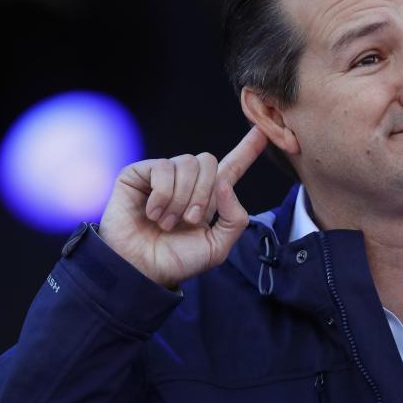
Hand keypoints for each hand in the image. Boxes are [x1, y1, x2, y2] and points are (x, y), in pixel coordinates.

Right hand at [98, 126, 269, 288]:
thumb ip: (233, 218)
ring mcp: (162, 176)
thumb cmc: (177, 261)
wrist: (141, 271)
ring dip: (181, 198)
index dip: (248, 149)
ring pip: (187, 164)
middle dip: (203, 193)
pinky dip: (162, 194)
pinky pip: (162, 167)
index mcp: (210, 197)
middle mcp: (187, 182)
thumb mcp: (217, 246)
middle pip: (208, 161)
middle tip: (189, 220)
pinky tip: (152, 213)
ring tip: (167, 222)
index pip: (232, 166)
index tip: (264, 131)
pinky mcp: (138, 174)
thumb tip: (226, 185)